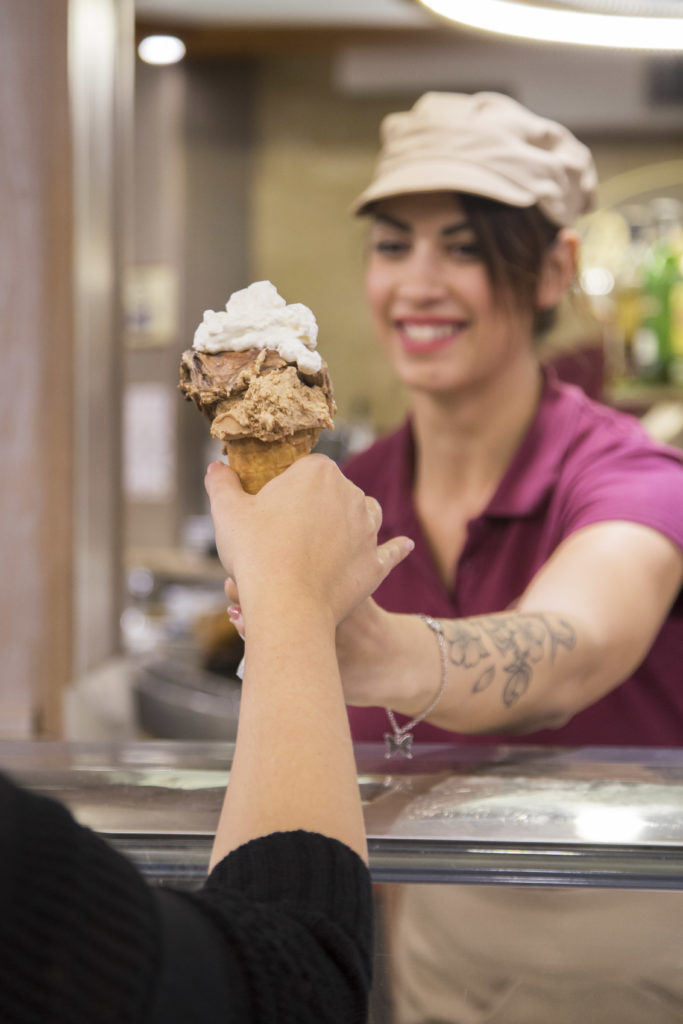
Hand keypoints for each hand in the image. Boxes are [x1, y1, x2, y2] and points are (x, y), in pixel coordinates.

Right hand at [205, 457, 413, 626]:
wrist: (287, 606)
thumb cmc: (256, 555)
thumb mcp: (227, 513)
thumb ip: (221, 484)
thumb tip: (216, 468)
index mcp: (317, 472)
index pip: (304, 468)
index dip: (285, 487)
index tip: (268, 508)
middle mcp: (351, 493)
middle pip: (333, 490)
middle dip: (315, 505)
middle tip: (285, 534)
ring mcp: (368, 529)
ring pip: (363, 514)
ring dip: (350, 522)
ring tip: (325, 541)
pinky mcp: (376, 562)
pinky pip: (390, 551)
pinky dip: (396, 548)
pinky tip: (405, 544)